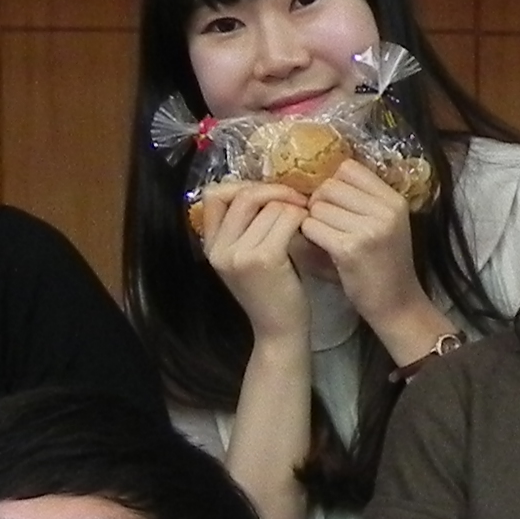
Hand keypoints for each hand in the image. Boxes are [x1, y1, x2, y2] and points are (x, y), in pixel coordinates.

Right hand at [195, 180, 314, 341]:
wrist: (279, 331)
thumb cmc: (270, 292)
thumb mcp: (245, 258)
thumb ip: (243, 228)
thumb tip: (263, 188)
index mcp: (211, 245)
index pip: (214, 194)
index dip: (242, 186)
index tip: (267, 197)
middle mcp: (219, 248)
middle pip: (243, 194)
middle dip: (274, 191)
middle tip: (296, 200)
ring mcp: (239, 254)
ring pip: (270, 206)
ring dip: (292, 206)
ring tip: (304, 217)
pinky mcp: (264, 259)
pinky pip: (286, 218)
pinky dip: (301, 217)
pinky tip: (308, 227)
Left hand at [297, 158, 432, 344]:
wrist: (397, 305)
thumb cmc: (386, 265)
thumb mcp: (387, 225)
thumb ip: (363, 201)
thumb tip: (323, 179)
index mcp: (394, 200)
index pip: (349, 168)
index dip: (334, 183)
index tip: (333, 203)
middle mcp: (385, 210)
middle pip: (330, 186)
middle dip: (319, 202)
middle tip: (324, 222)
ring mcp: (368, 229)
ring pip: (318, 206)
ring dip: (313, 221)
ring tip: (326, 238)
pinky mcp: (350, 249)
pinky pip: (312, 227)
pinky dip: (309, 236)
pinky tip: (320, 247)